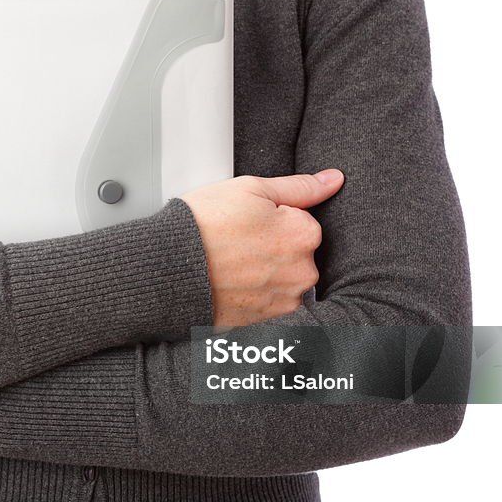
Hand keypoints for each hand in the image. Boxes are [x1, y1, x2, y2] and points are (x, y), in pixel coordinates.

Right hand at [179, 169, 344, 327]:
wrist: (167, 271)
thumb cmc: (203, 227)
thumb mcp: (250, 189)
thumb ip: (299, 186)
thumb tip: (333, 179)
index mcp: (304, 235)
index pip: (303, 222)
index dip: (274, 218)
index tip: (248, 221)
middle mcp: (303, 272)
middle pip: (296, 253)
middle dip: (273, 247)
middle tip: (237, 242)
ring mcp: (284, 300)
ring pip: (282, 278)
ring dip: (264, 271)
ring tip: (231, 263)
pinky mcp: (266, 321)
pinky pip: (268, 301)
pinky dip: (253, 293)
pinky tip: (230, 282)